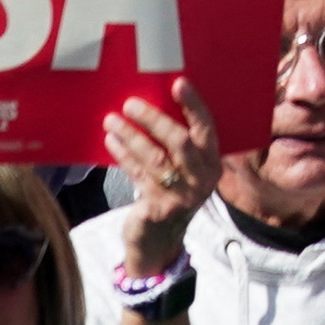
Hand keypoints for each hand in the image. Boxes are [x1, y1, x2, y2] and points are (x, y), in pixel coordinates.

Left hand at [104, 83, 221, 272]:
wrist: (159, 241)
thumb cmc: (170, 194)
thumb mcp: (185, 172)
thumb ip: (179, 147)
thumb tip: (153, 105)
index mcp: (213, 164)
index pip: (207, 129)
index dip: (193, 105)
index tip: (178, 83)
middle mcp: (202, 179)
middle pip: (179, 141)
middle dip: (154, 119)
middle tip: (130, 104)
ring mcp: (181, 196)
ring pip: (155, 157)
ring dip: (132, 135)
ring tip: (112, 120)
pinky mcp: (159, 208)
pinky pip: (138, 175)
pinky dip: (123, 155)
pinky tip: (111, 141)